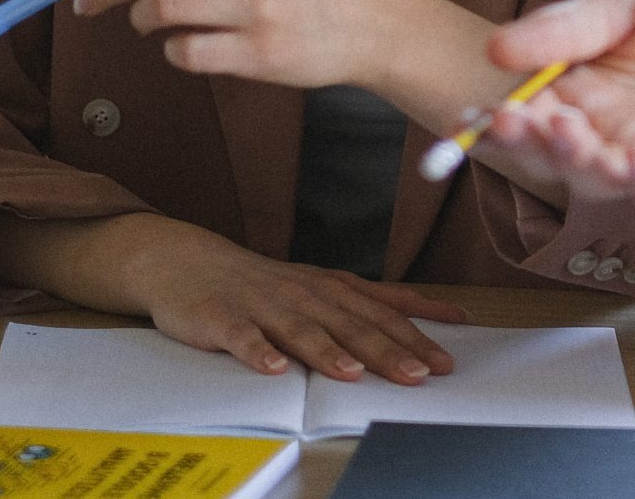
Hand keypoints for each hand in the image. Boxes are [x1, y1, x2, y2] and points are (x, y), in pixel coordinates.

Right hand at [122, 216, 469, 383]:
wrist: (186, 261)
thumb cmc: (263, 282)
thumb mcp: (323, 285)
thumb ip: (372, 301)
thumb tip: (431, 312)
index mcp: (329, 288)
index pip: (382, 312)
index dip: (417, 334)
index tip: (448, 357)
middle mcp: (303, 294)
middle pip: (351, 323)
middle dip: (387, 350)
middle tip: (419, 373)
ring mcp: (263, 305)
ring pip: (301, 329)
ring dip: (328, 350)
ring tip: (353, 372)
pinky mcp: (223, 319)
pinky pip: (242, 337)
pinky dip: (257, 351)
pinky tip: (272, 368)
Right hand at [479, 0, 634, 217]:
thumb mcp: (624, 2)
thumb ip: (567, 27)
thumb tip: (495, 49)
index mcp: (579, 94)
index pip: (524, 119)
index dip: (493, 123)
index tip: (469, 115)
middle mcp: (606, 135)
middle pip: (552, 157)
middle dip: (528, 143)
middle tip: (515, 120)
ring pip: (600, 183)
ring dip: (578, 163)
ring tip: (568, 132)